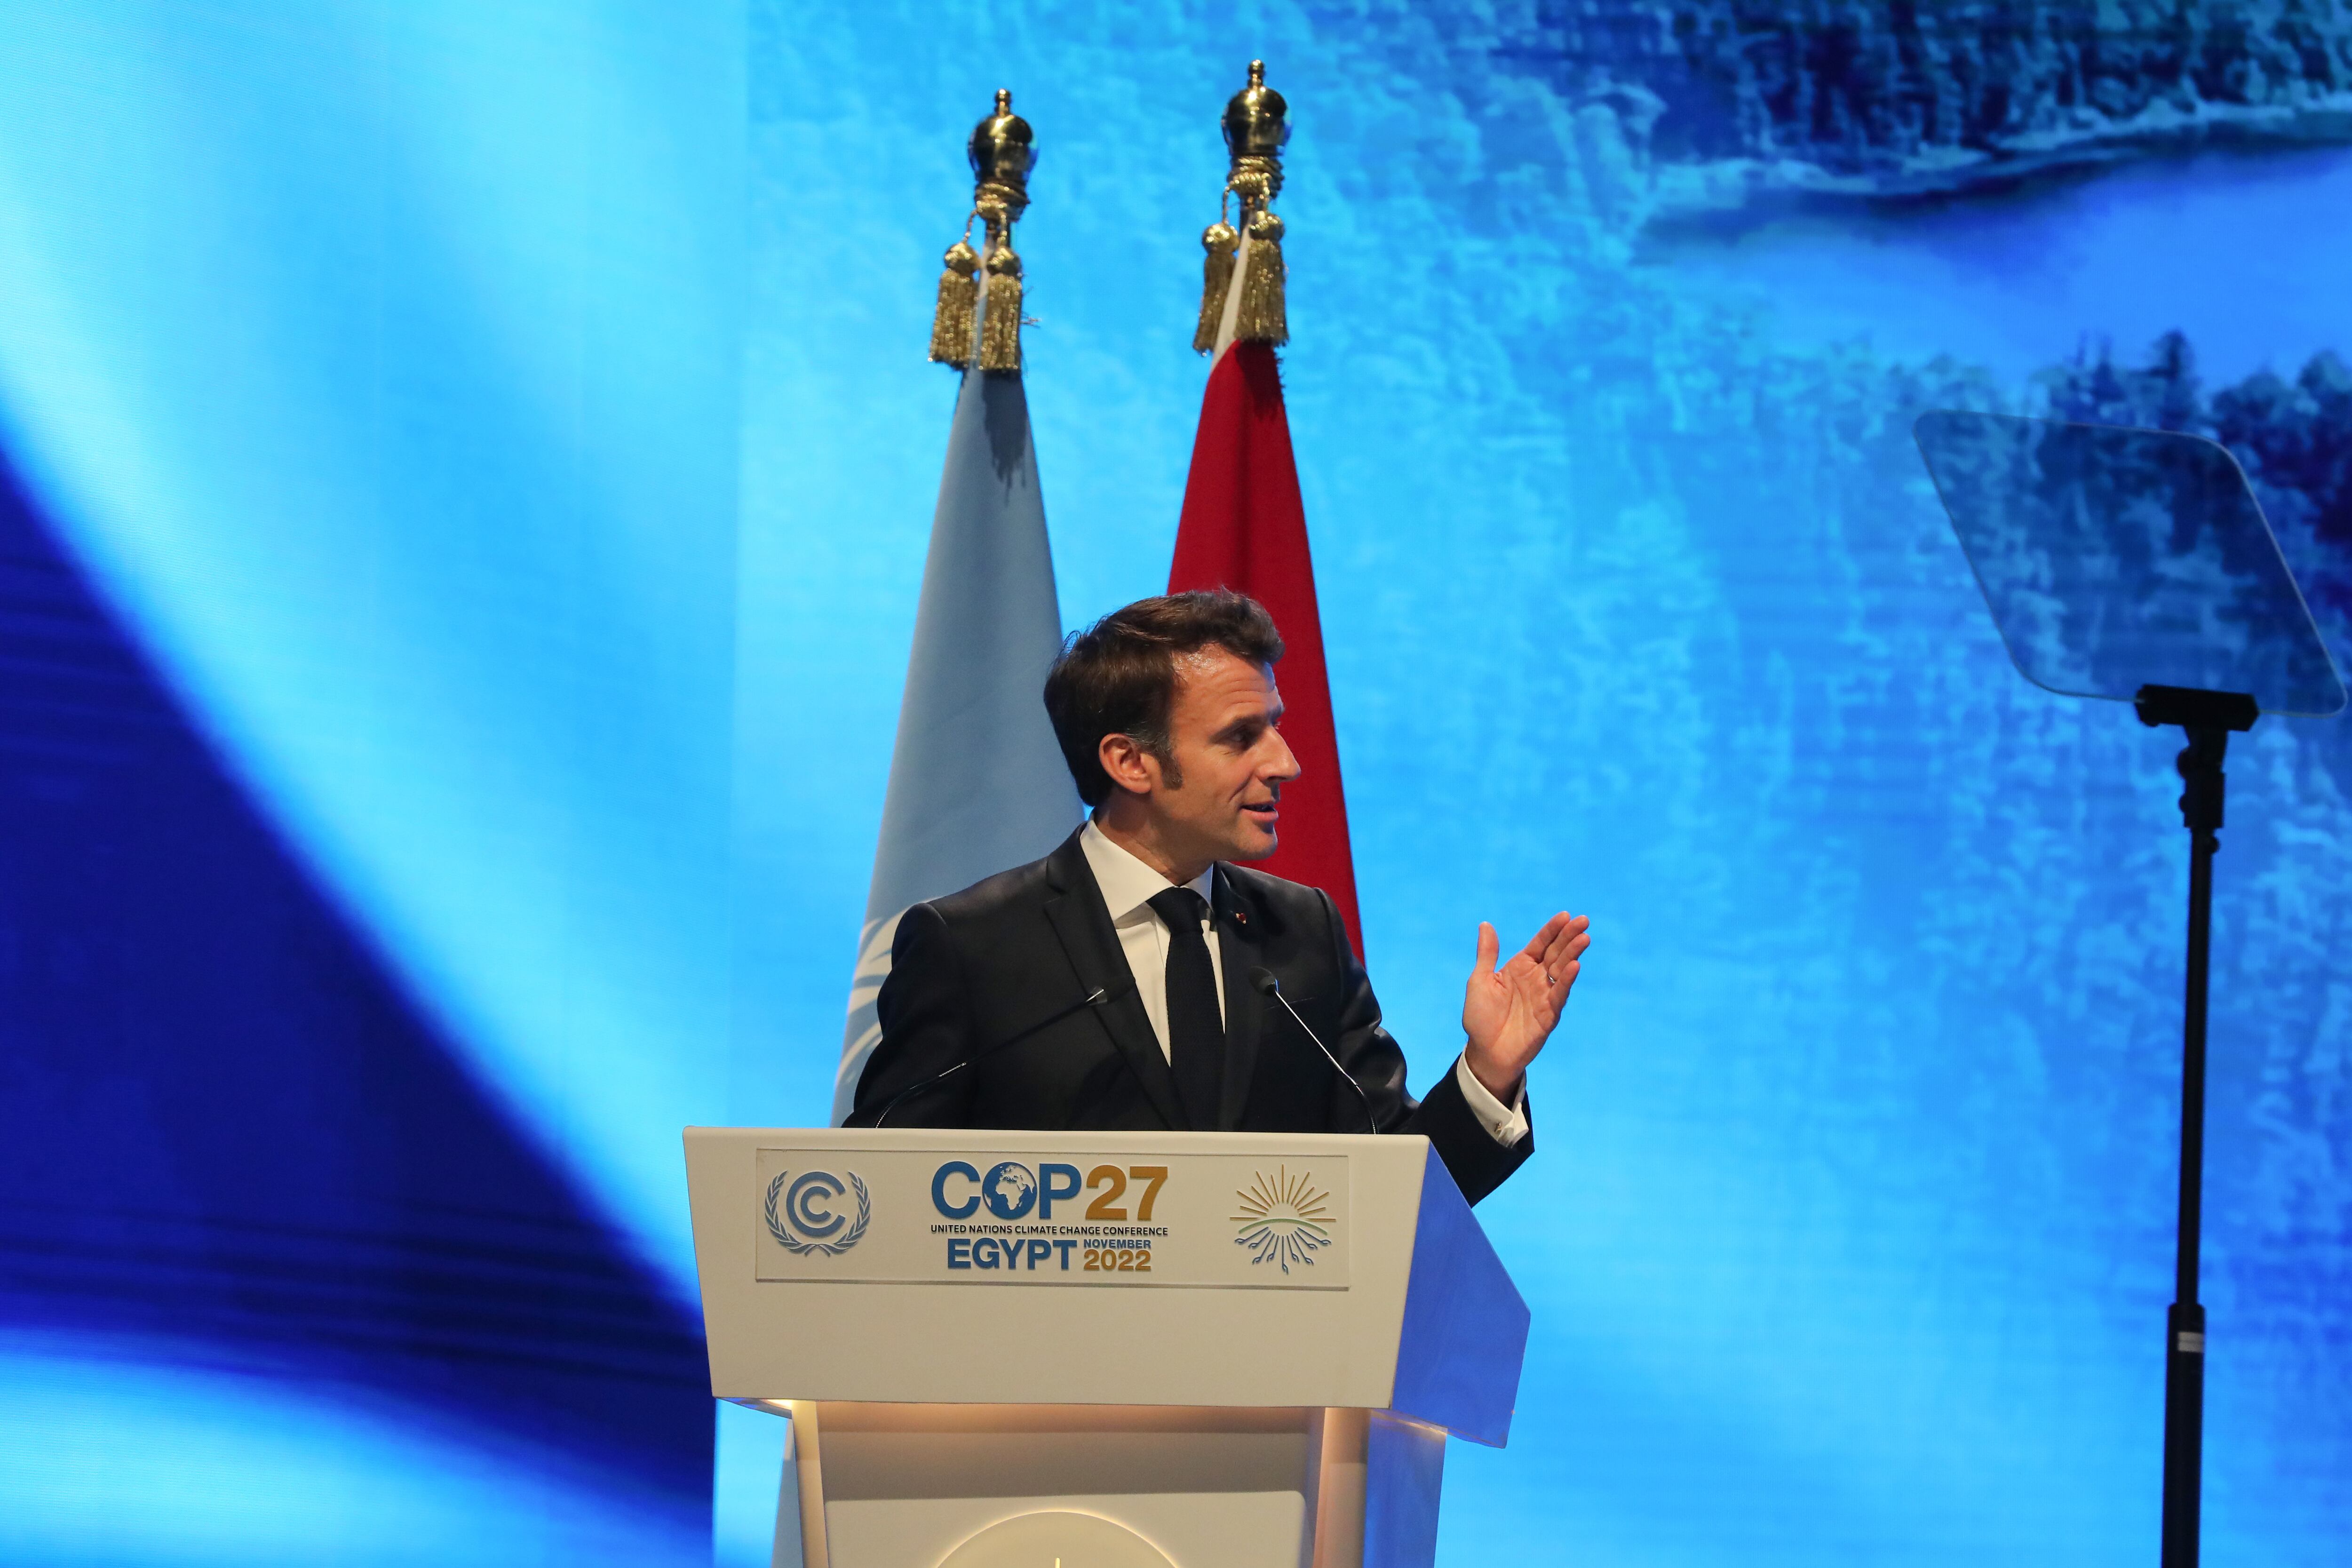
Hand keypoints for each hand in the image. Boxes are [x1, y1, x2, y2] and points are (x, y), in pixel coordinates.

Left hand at [1461, 912, 1589, 1100]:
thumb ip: (1487, 954)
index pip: (1540, 944)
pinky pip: (1558, 994)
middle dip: (1569, 937)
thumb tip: (1486, 924)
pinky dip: (1566, 980)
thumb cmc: (1480, 1017)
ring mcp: (1544, 996)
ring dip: (1572, 954)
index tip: (1565, 915)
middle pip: (1555, 953)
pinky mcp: (1548, 1014)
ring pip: (1561, 970)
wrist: (1485, 1051)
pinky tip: (1574, 966)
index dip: (1552, 930)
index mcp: (1520, 967)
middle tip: (1584, 921)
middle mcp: (1536, 979)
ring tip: (1583, 938)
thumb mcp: (1480, 981)